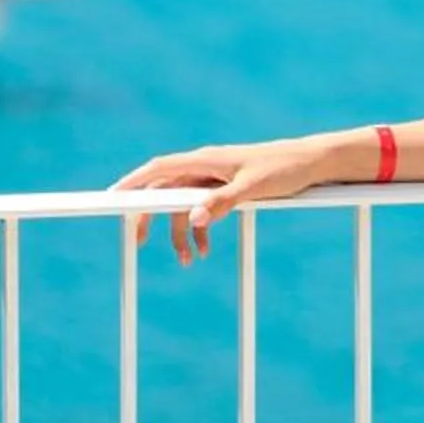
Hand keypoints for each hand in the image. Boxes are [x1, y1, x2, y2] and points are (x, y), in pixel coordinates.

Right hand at [109, 134, 348, 264]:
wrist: (311, 164)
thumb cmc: (284, 169)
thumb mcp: (254, 189)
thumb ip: (222, 203)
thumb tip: (193, 218)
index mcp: (206, 160)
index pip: (159, 168)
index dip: (133, 182)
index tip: (112, 197)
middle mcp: (205, 167)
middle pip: (164, 190)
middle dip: (150, 216)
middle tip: (139, 242)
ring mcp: (214, 178)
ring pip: (183, 205)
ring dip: (181, 232)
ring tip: (189, 261)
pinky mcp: (226, 188)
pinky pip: (202, 209)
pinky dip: (200, 230)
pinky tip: (206, 251)